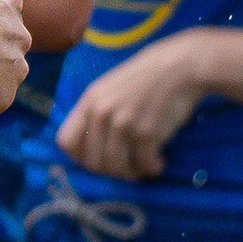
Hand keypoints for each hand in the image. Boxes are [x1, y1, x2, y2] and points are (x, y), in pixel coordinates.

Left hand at [56, 33, 207, 180]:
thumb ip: (96, 113)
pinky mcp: (147, 133)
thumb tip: (90, 146)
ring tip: (142, 166)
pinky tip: (158, 161)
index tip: (98, 158)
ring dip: (131, 173)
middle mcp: (101, 114)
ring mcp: (123, 124)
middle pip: (93, 161)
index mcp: (88, 102)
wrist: (177, 68)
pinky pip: (144, 165)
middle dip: (110, 171)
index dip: (80, 156)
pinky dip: (152, 168)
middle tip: (126, 167)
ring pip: (117, 167)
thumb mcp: (108, 89)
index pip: (66, 141)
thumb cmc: (144, 79)